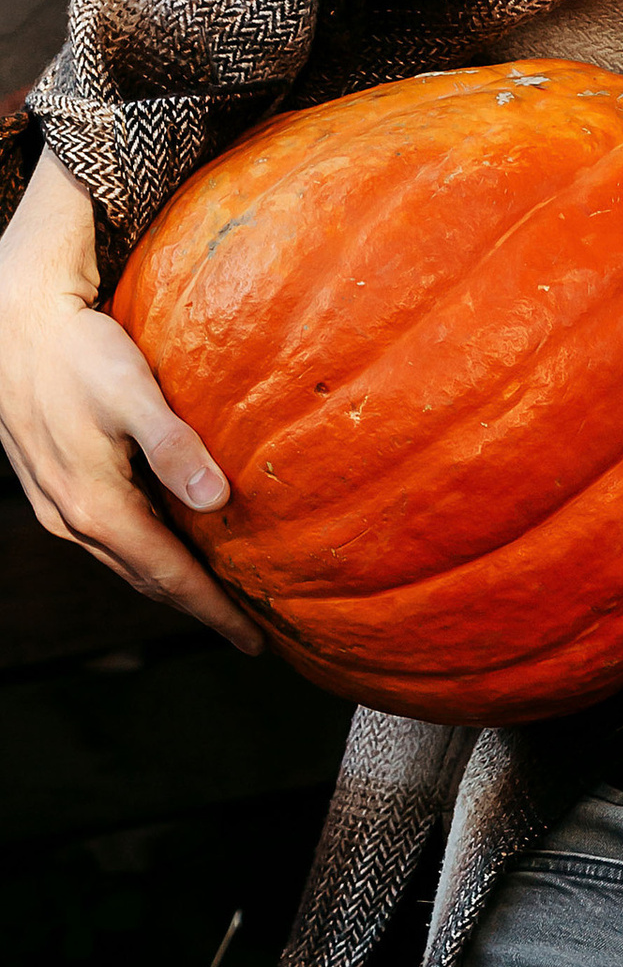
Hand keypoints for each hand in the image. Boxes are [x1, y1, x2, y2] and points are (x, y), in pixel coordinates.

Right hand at [0, 147, 259, 648]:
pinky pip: (109, 536)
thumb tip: (217, 500)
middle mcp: (74, 519)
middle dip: (197, 607)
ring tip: (218, 594)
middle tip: (248, 630)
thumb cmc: (78, 353)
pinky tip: (172, 539)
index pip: (168, 577)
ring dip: (170, 581)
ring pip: (125, 560)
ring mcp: (59, 505)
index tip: (254, 642)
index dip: (213, 611)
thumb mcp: (132, 394)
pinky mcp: (55, 485)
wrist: (13, 325)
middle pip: (146, 579)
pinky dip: (146, 551)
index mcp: (98, 507)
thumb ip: (174, 447)